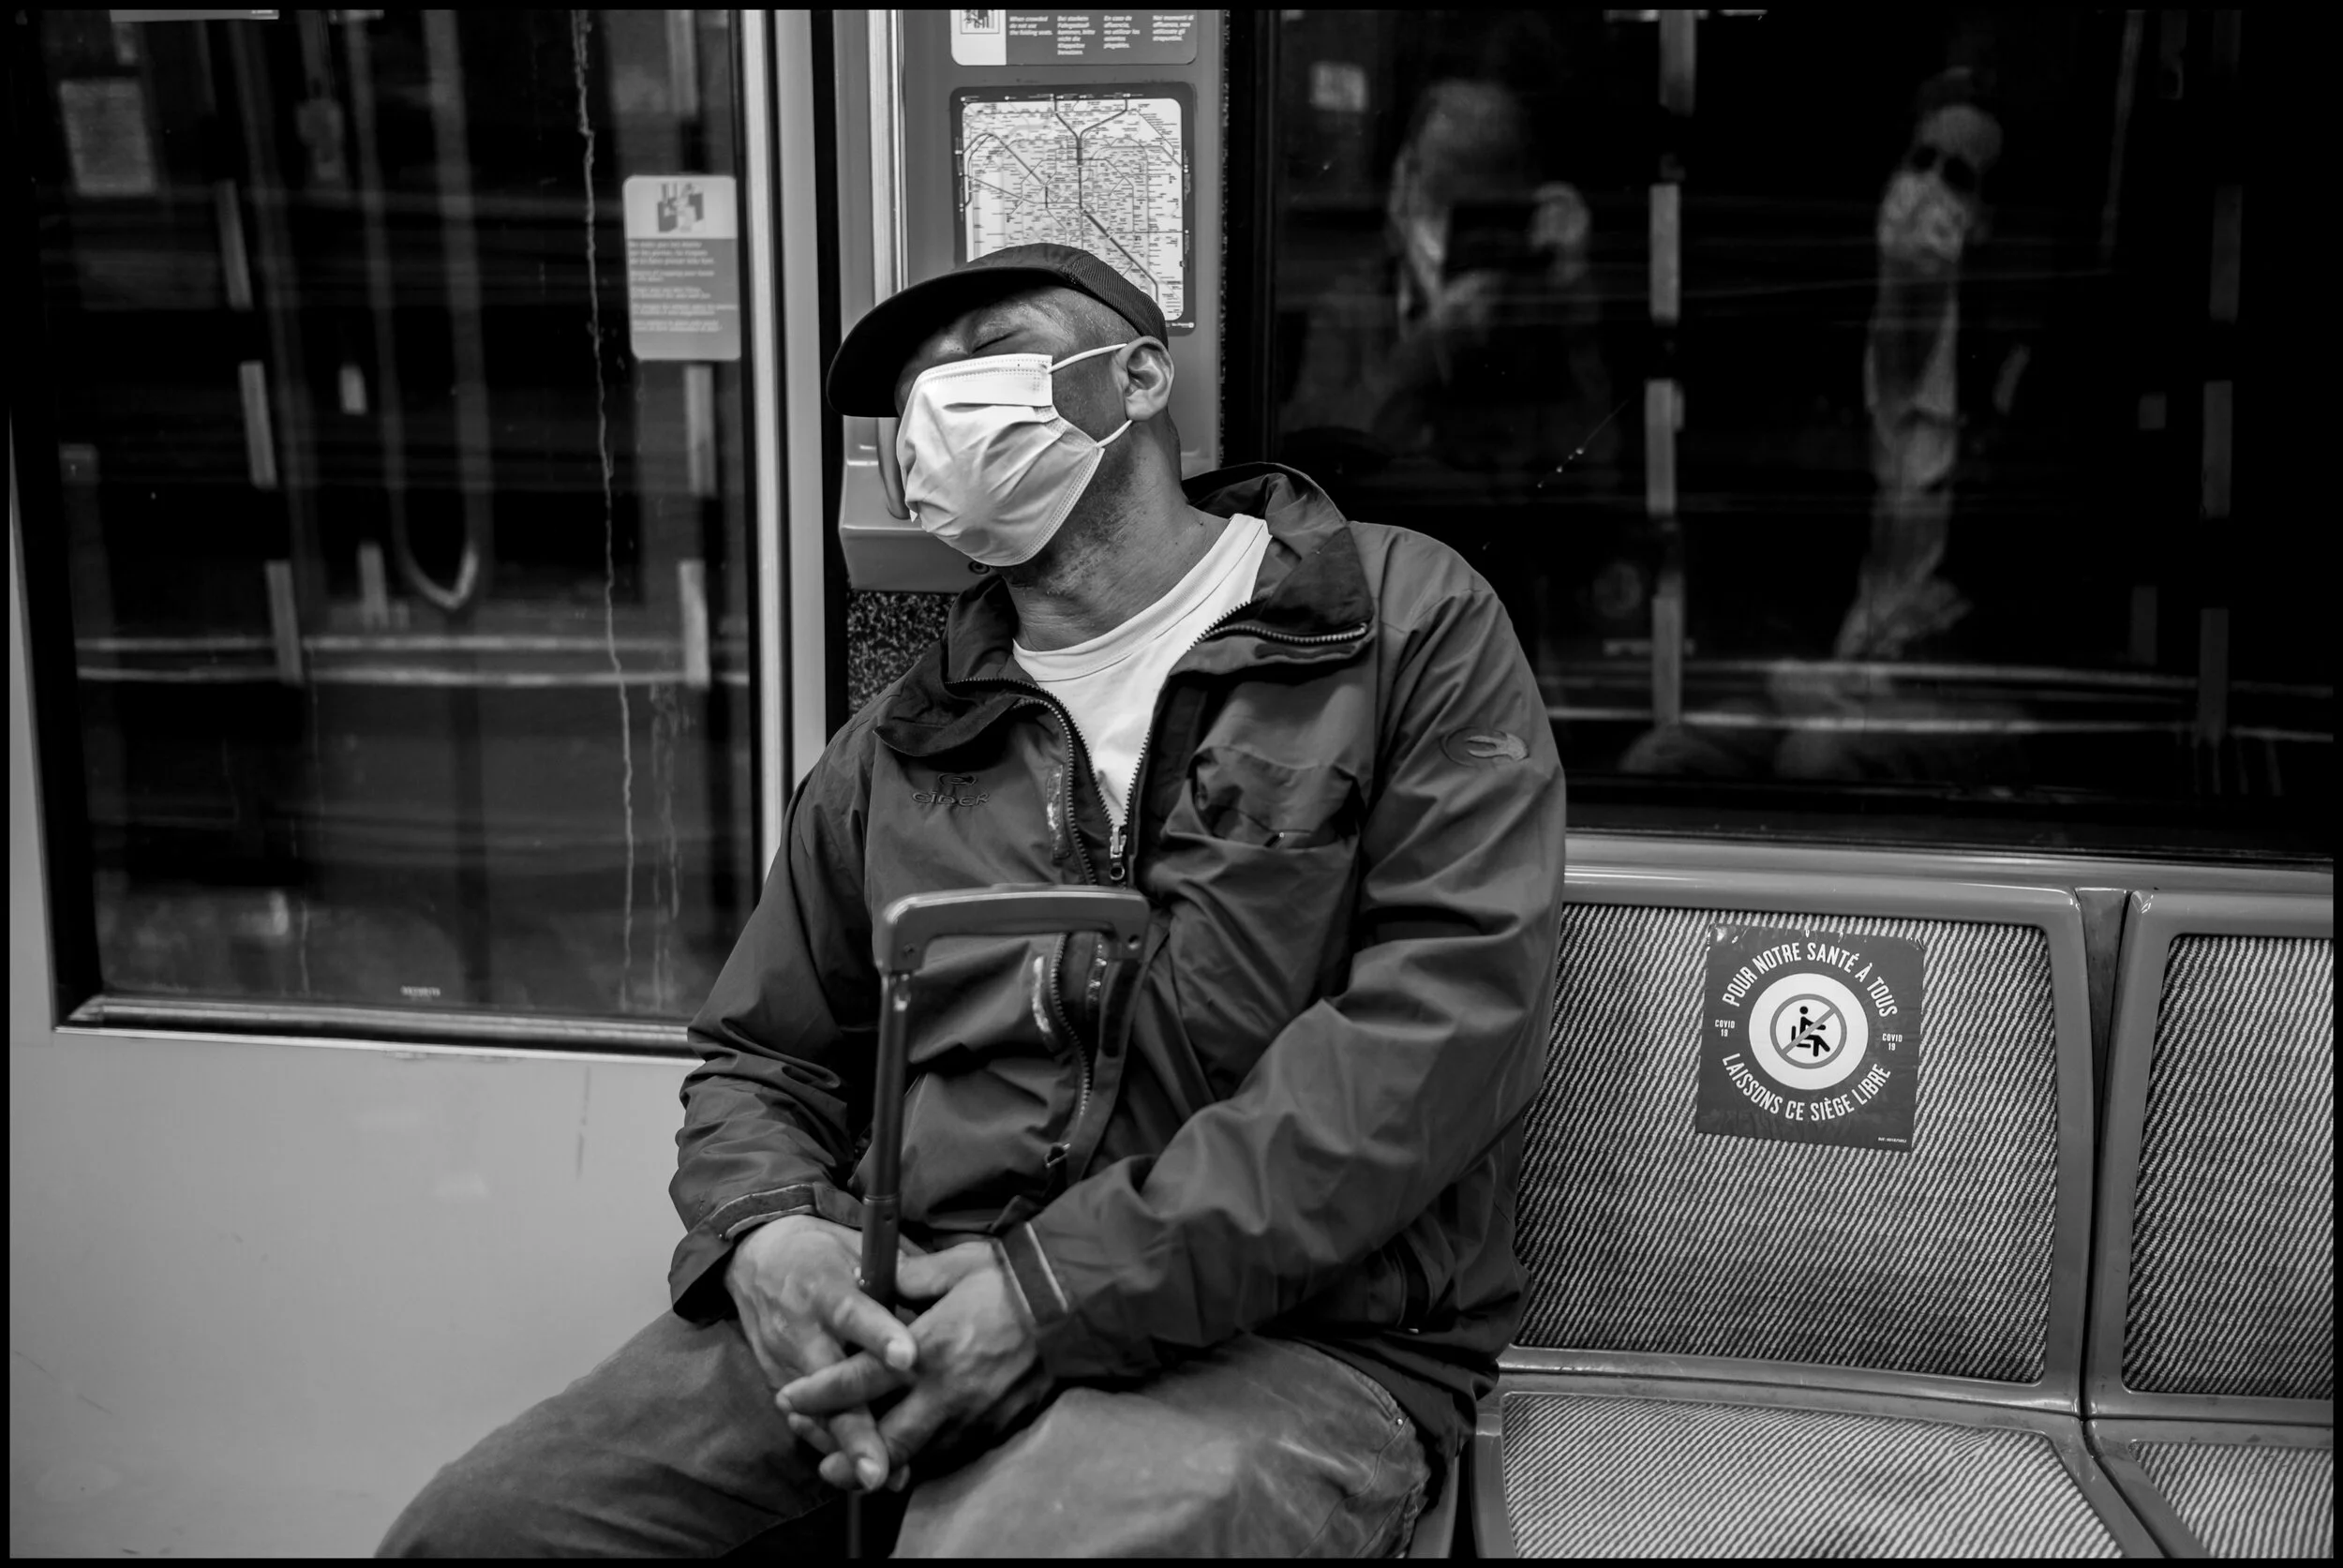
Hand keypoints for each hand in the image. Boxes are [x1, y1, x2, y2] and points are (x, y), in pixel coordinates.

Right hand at [723, 1214, 916, 1491]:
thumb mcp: (856, 1245)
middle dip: (857, 1430)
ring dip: (846, 1448)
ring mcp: (786, 1361)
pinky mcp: (777, 1380)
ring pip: (816, 1413)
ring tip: (879, 1478)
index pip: (855, 1312)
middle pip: (831, 1386)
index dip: (880, 1336)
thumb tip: (946, 1292)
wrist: (755, 1259)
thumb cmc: (821, 1251)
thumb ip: (898, 1274)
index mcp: (826, 1287)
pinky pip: (804, 1418)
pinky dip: (830, 1442)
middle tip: (880, 1467)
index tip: (907, 1356)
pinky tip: (856, 1466)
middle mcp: (802, 1329)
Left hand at [775, 1242, 1052, 1489]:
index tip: (790, 1399)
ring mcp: (974, 1414)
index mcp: (927, 1348)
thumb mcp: (953, 1266)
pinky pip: (954, 1450)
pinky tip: (916, 1450)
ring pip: (919, 1455)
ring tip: (862, 1466)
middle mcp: (946, 1390)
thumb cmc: (1010, 1278)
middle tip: (820, 1461)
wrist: (1074, 1302)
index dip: (818, 1395)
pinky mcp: (998, 1424)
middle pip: (884, 1438)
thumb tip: (875, 1281)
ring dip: (886, 1462)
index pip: (857, 1381)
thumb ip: (907, 1279)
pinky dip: (928, 1455)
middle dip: (845, 1455)